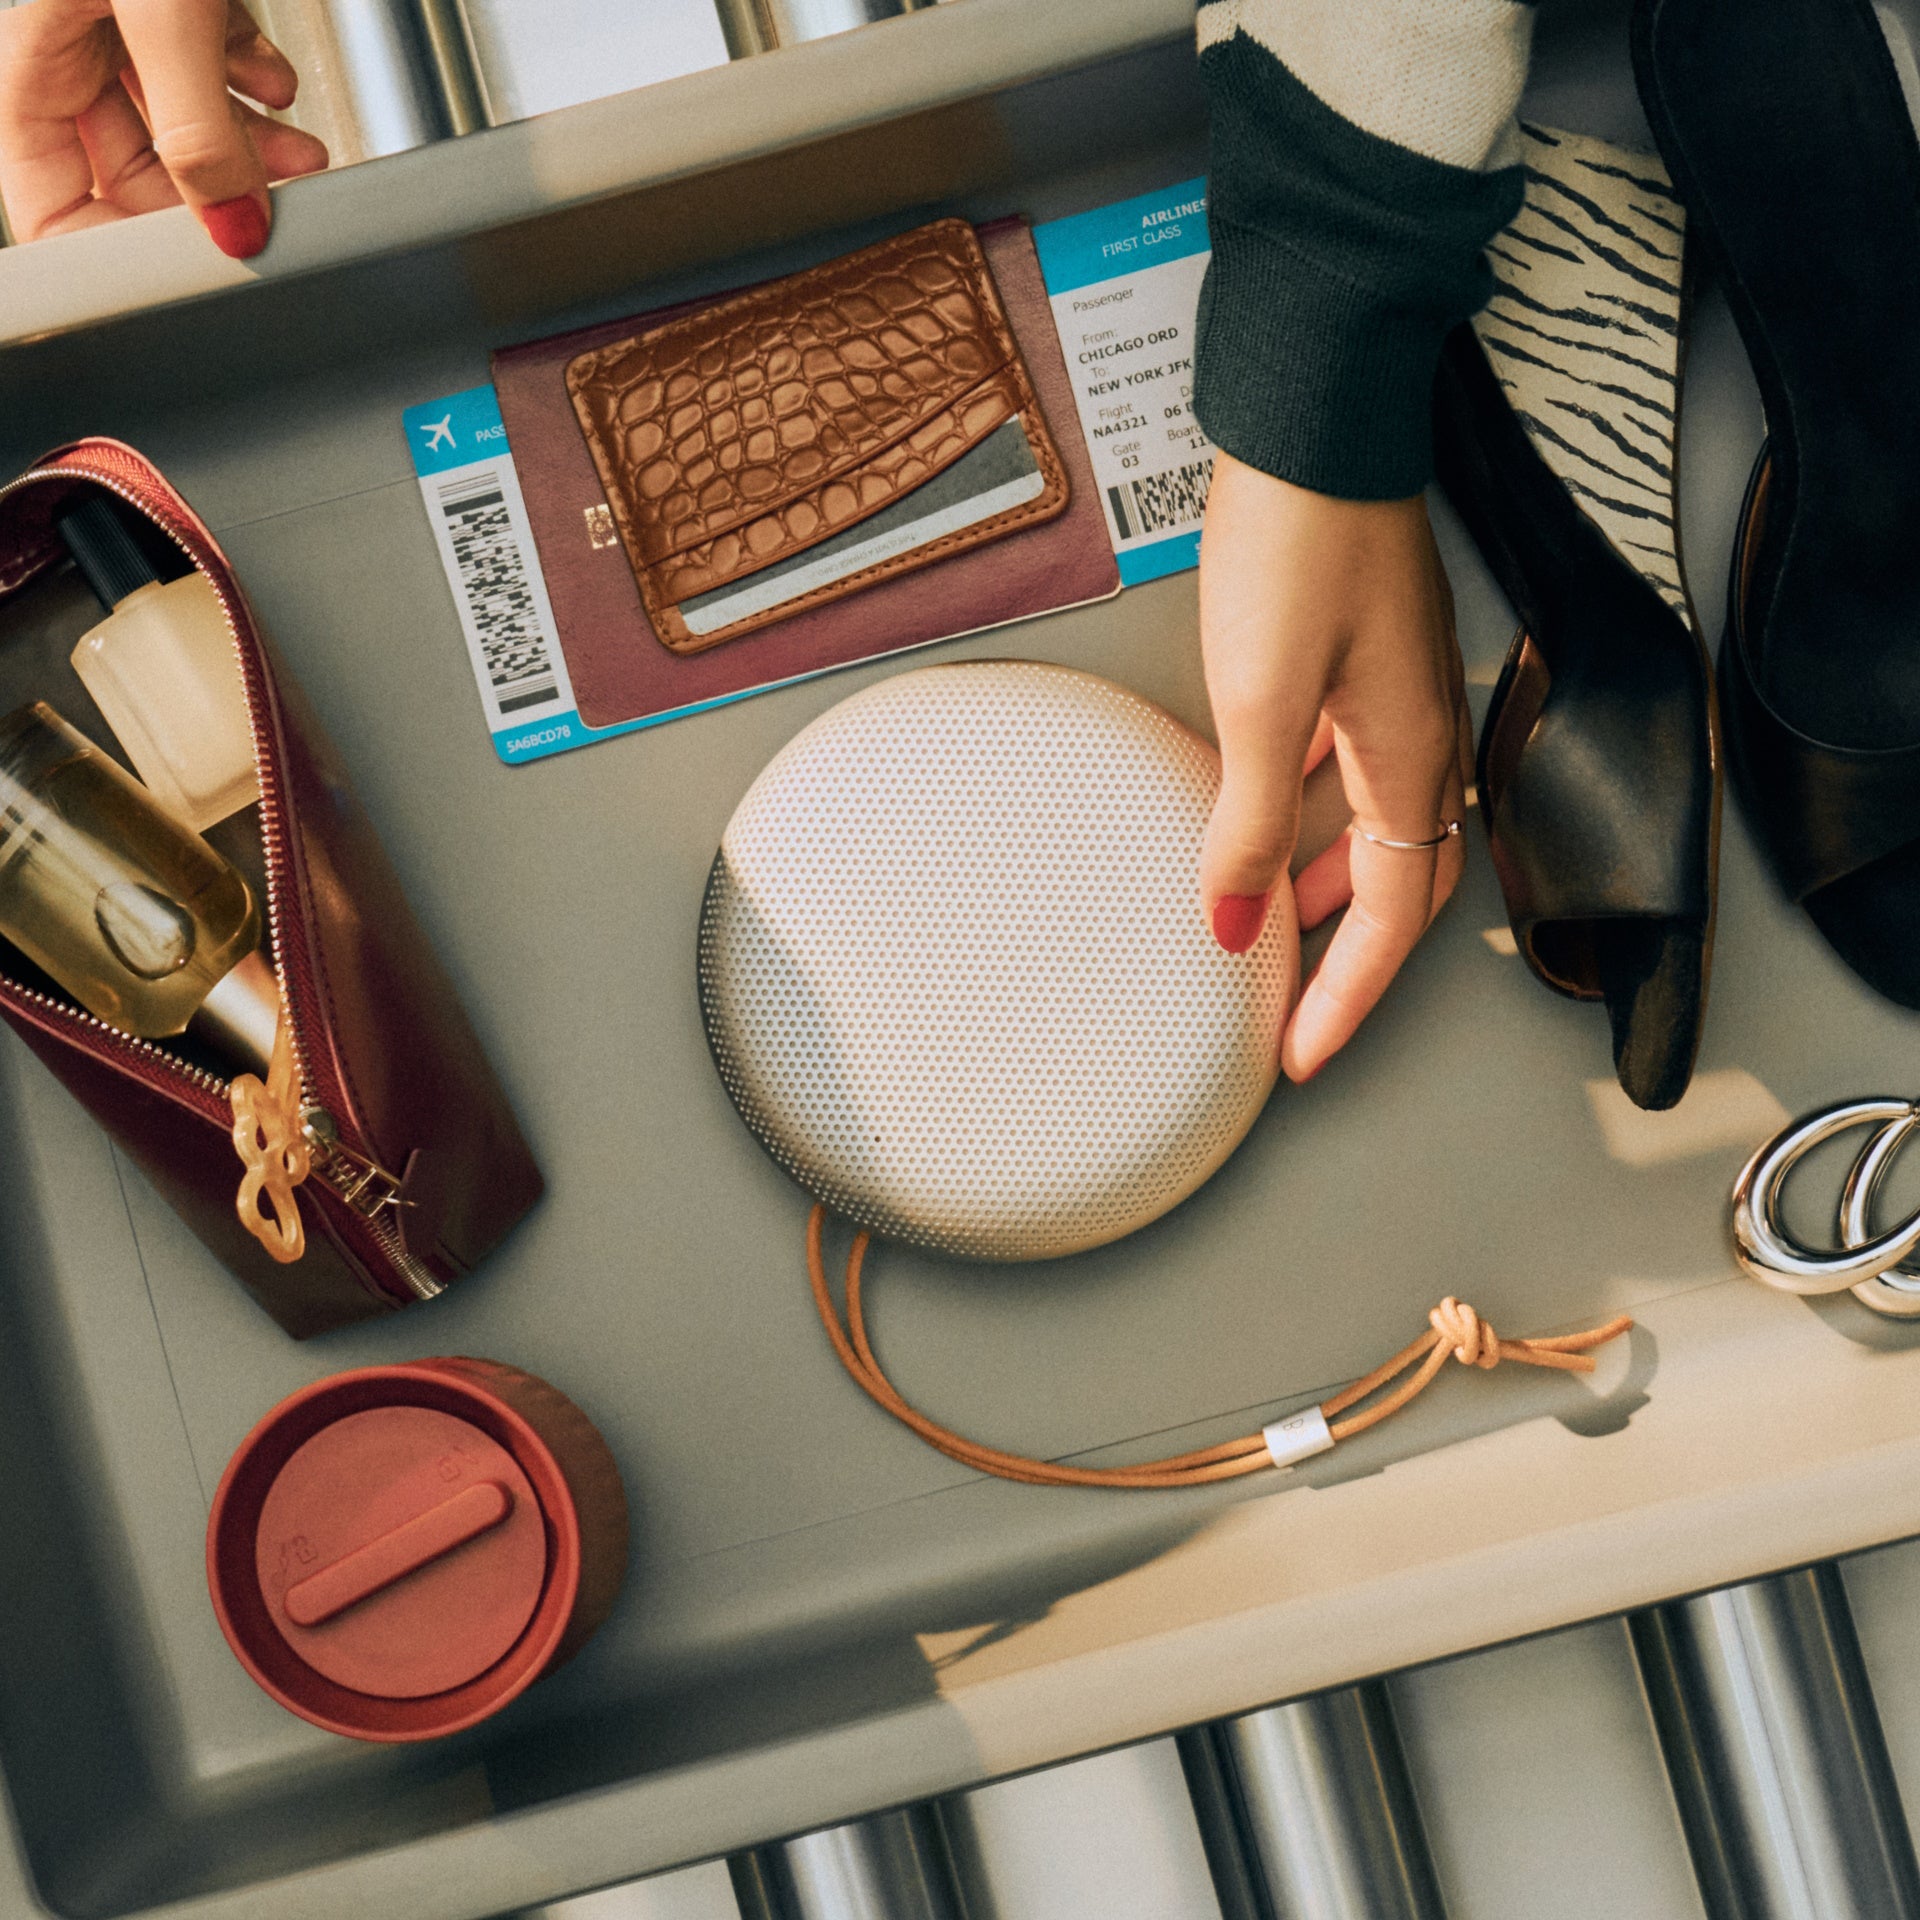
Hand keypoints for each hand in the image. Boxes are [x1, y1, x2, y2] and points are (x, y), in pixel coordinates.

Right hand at [0, 0, 326, 255]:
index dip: (108, 245)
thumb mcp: (163, 12)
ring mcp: (138, 18)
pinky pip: (222, 62)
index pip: (48, 191)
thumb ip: (198, 129)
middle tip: (264, 217)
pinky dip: (259, 85)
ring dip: (252, 151)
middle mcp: (83, 37)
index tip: (182, 274)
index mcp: (41, 50)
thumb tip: (234, 227)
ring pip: (190, 121)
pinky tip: (280, 89)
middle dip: (207, 197)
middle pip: (132, 167)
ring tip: (302, 160)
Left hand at [1197, 451, 1469, 1082]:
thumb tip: (1231, 926)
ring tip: (1269, 927)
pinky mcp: (1362, 652)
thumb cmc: (1300, 541)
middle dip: (1347, 956)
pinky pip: (1346, 766)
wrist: (1318, 414)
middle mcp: (1421, 731)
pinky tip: (1264, 812)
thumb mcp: (1262, 700)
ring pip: (1372, 822)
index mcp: (1412, 756)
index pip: (1391, 914)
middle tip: (1296, 1012)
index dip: (1348, 994)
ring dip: (1326, 886)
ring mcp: (1397, 689)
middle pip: (1398, 878)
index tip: (1303, 1053)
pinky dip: (1309, 814)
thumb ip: (1247, 822)